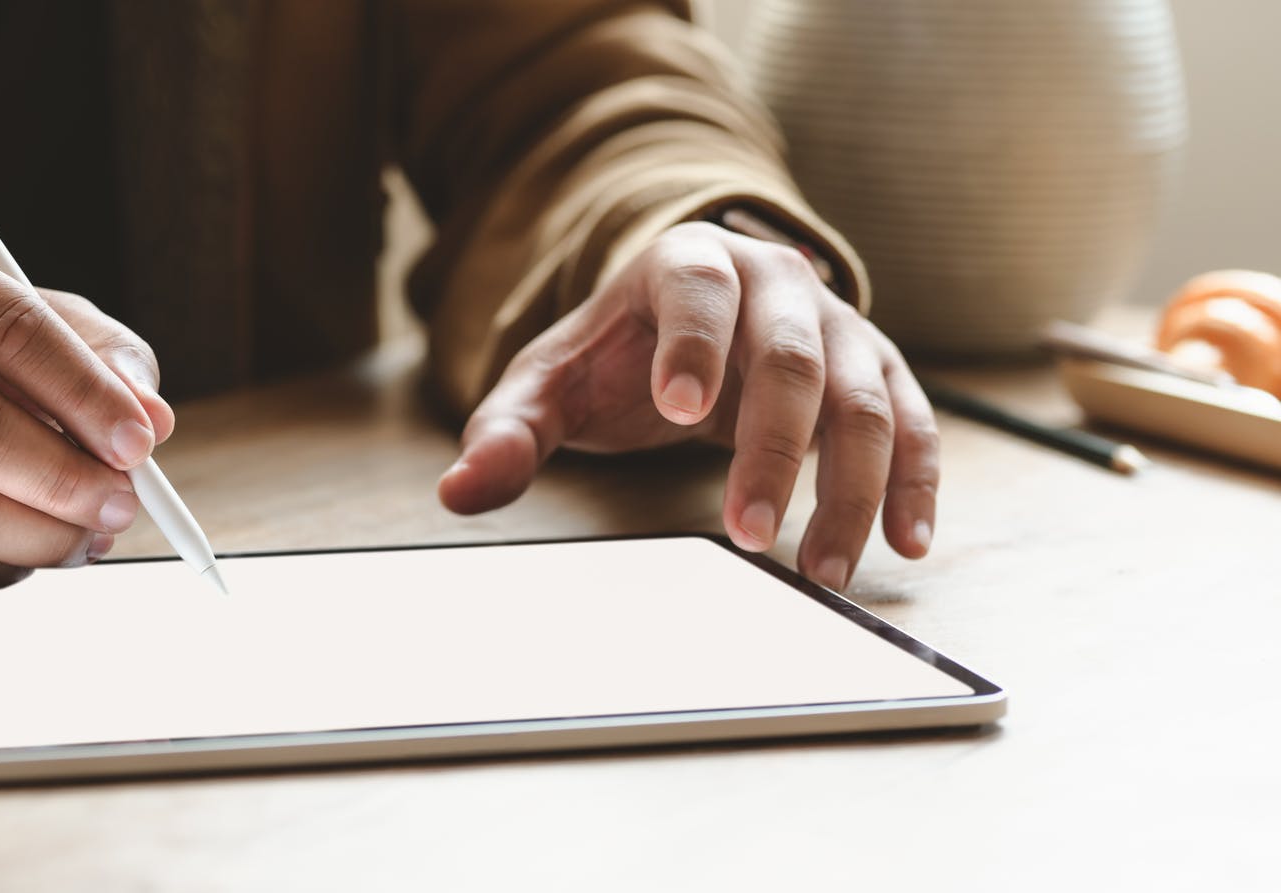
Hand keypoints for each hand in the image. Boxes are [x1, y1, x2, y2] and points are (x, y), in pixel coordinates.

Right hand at [0, 236, 175, 588]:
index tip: (139, 442)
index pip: (8, 331)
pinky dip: (4, 563)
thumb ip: (107, 358)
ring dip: (42, 535)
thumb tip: (152, 419)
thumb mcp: (43, 322)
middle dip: (64, 479)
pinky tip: (37, 545)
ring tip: (93, 532)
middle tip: (124, 502)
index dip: (84, 394)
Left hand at [437, 221, 938, 590]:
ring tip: (822, 569)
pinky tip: (905, 543)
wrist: (685, 316)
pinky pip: (912, 421)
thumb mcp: (549, 382)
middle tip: (751, 538)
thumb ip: (505, 431)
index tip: (682, 411)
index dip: (695, 347)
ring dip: (853, 486)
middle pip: (794, 357)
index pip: (700, 292)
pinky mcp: (875, 368)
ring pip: (865, 397)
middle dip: (776, 451)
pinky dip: (914, 481)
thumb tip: (460, 490)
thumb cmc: (614, 352)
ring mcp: (835, 323)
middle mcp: (775, 281)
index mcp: (687, 264)